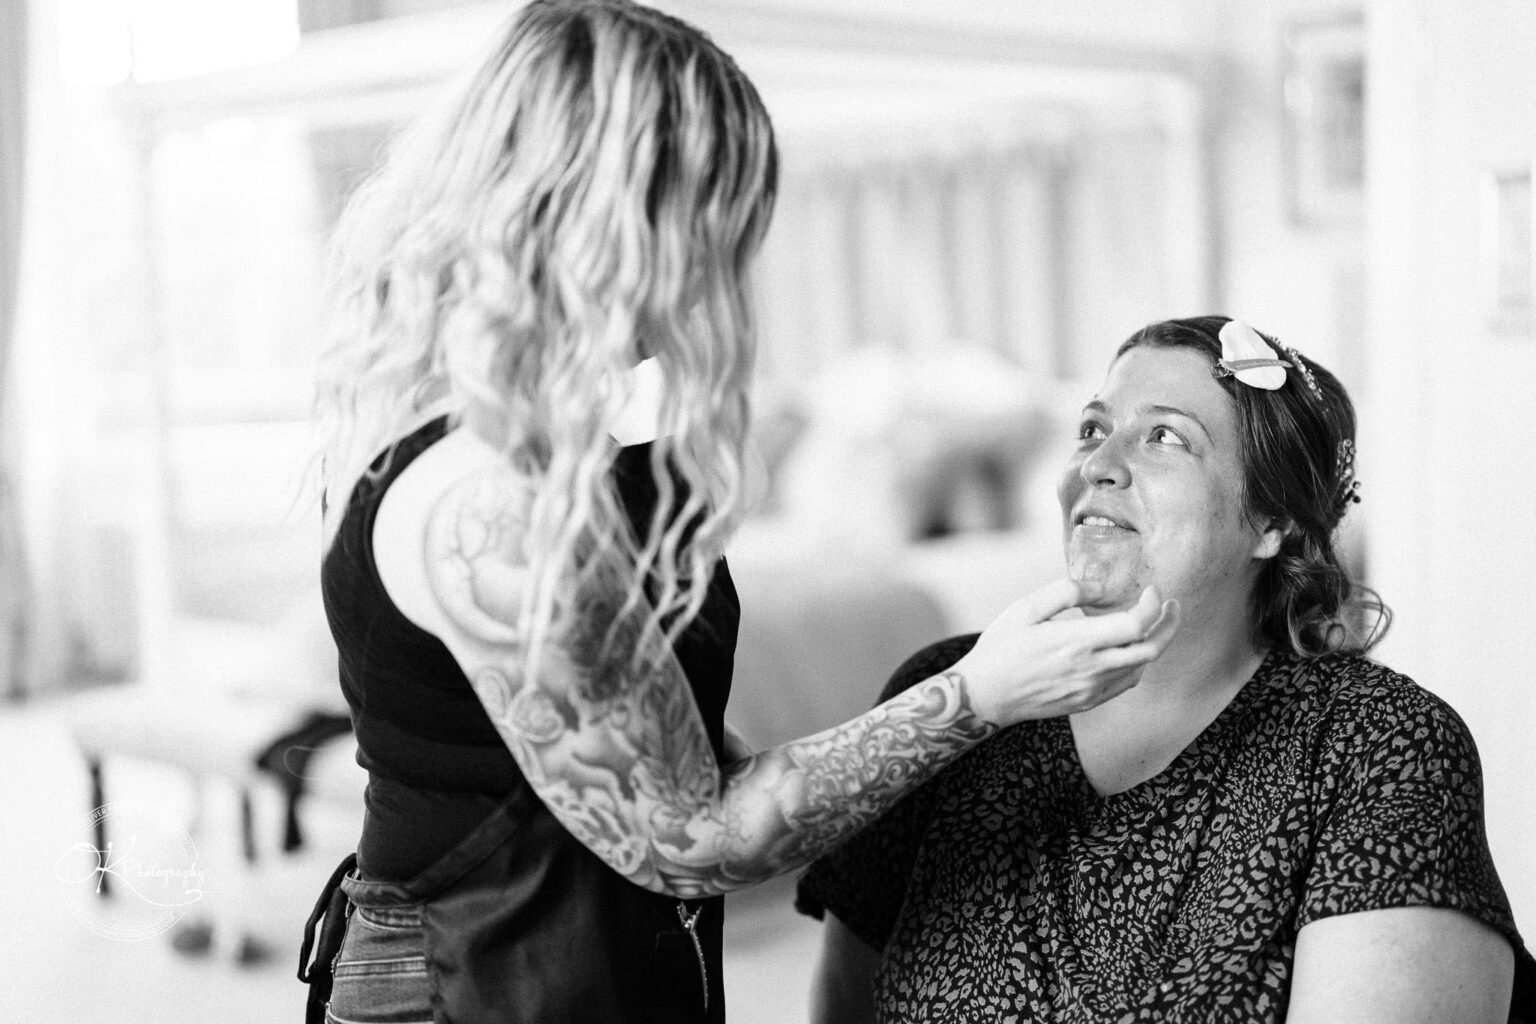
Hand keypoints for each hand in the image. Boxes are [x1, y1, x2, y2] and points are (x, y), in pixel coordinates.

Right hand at [950, 579, 1179, 725]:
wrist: (986, 695)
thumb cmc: (1001, 648)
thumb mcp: (1024, 609)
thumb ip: (1063, 592)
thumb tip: (1096, 587)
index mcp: (1077, 641)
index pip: (1135, 624)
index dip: (1152, 605)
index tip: (1151, 590)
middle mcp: (1091, 668)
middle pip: (1151, 649)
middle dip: (1169, 625)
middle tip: (1171, 606)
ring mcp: (1091, 688)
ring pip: (1141, 667)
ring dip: (1153, 644)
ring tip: (1152, 624)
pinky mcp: (1087, 701)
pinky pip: (1125, 683)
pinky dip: (1136, 663)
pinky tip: (1128, 649)